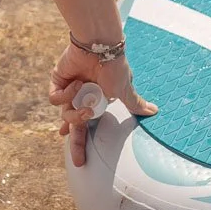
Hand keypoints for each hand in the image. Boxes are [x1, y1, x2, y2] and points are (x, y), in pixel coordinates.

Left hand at [49, 43, 157, 168]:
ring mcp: (68, 90)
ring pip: (65, 114)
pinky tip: (77, 83)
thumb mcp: (125, 89)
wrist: (99, 48)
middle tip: (78, 161)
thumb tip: (155, 111)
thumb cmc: (113, 67)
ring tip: (87, 103)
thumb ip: (135, 103)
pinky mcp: (57, 81)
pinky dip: (66, 94)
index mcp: (95, 101)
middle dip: (75, 144)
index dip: (81, 140)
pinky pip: (56, 99)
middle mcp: (80, 98)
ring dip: (76, 113)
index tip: (81, 161)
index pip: (87, 125)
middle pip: (73, 126)